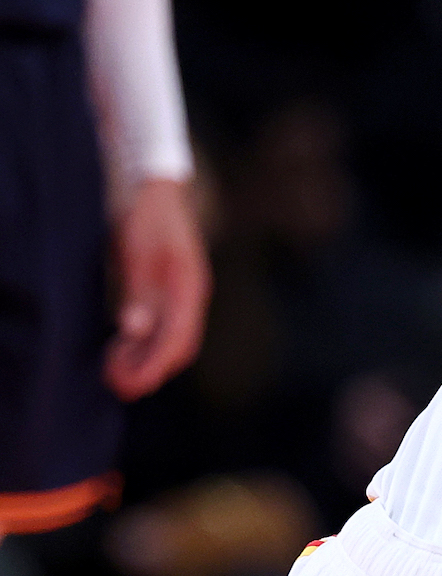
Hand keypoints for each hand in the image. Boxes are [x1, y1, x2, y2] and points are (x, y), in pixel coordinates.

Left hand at [104, 178, 209, 400]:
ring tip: (115, 373)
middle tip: (120, 386)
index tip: (131, 381)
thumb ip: (139, 290)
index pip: (177, 338)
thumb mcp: (138, 250)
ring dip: (147, 361)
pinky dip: (145, 346)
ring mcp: (183, 296)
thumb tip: (134, 329)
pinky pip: (163, 330)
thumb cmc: (145, 216)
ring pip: (172, 342)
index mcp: (189, 286)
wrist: (154, 189)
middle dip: (151, 370)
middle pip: (179, 347)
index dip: (154, 364)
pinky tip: (123, 350)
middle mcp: (191, 296)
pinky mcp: (170, 295)